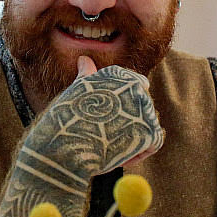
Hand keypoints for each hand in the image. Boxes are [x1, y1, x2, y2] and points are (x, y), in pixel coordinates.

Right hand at [23, 56, 163, 178]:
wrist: (65, 146)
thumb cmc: (65, 120)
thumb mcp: (76, 91)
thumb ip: (87, 75)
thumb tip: (84, 59)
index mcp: (118, 74)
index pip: (134, 84)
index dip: (121, 105)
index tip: (104, 119)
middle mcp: (136, 86)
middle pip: (140, 107)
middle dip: (127, 123)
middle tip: (104, 136)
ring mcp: (145, 109)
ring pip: (146, 127)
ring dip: (130, 140)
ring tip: (107, 146)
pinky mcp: (151, 132)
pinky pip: (150, 145)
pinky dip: (136, 155)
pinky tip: (116, 157)